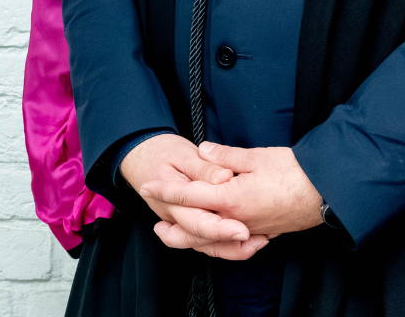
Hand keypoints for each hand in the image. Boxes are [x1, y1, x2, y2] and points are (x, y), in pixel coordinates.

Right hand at [119, 133, 264, 260]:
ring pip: (206, 246)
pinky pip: (209, 242)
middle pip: (202, 240)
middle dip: (230, 244)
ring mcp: (183, 224)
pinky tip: (252, 241)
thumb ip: (204, 168)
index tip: (243, 230)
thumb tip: (224, 178)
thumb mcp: (184, 155)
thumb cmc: (163, 154)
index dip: (221, 228)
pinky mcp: (192, 224)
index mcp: (172, 202)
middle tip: (256, 239)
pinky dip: (229, 245)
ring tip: (259, 242)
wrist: (145, 158)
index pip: (196, 221)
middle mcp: (176, 218)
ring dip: (232, 249)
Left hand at [139, 144, 325, 250]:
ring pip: (208, 242)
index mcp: (231, 198)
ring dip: (186, 238)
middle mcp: (235, 220)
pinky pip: (227, 246)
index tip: (149, 185)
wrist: (326, 192)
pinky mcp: (259, 234)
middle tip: (153, 216)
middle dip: (170, 222)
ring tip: (172, 233)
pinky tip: (208, 239)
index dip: (167, 189)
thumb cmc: (296, 173)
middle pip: (192, 228)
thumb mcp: (257, 156)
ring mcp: (247, 230)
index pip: (189, 195)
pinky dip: (212, 245)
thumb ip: (226, 156)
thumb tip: (204, 150)